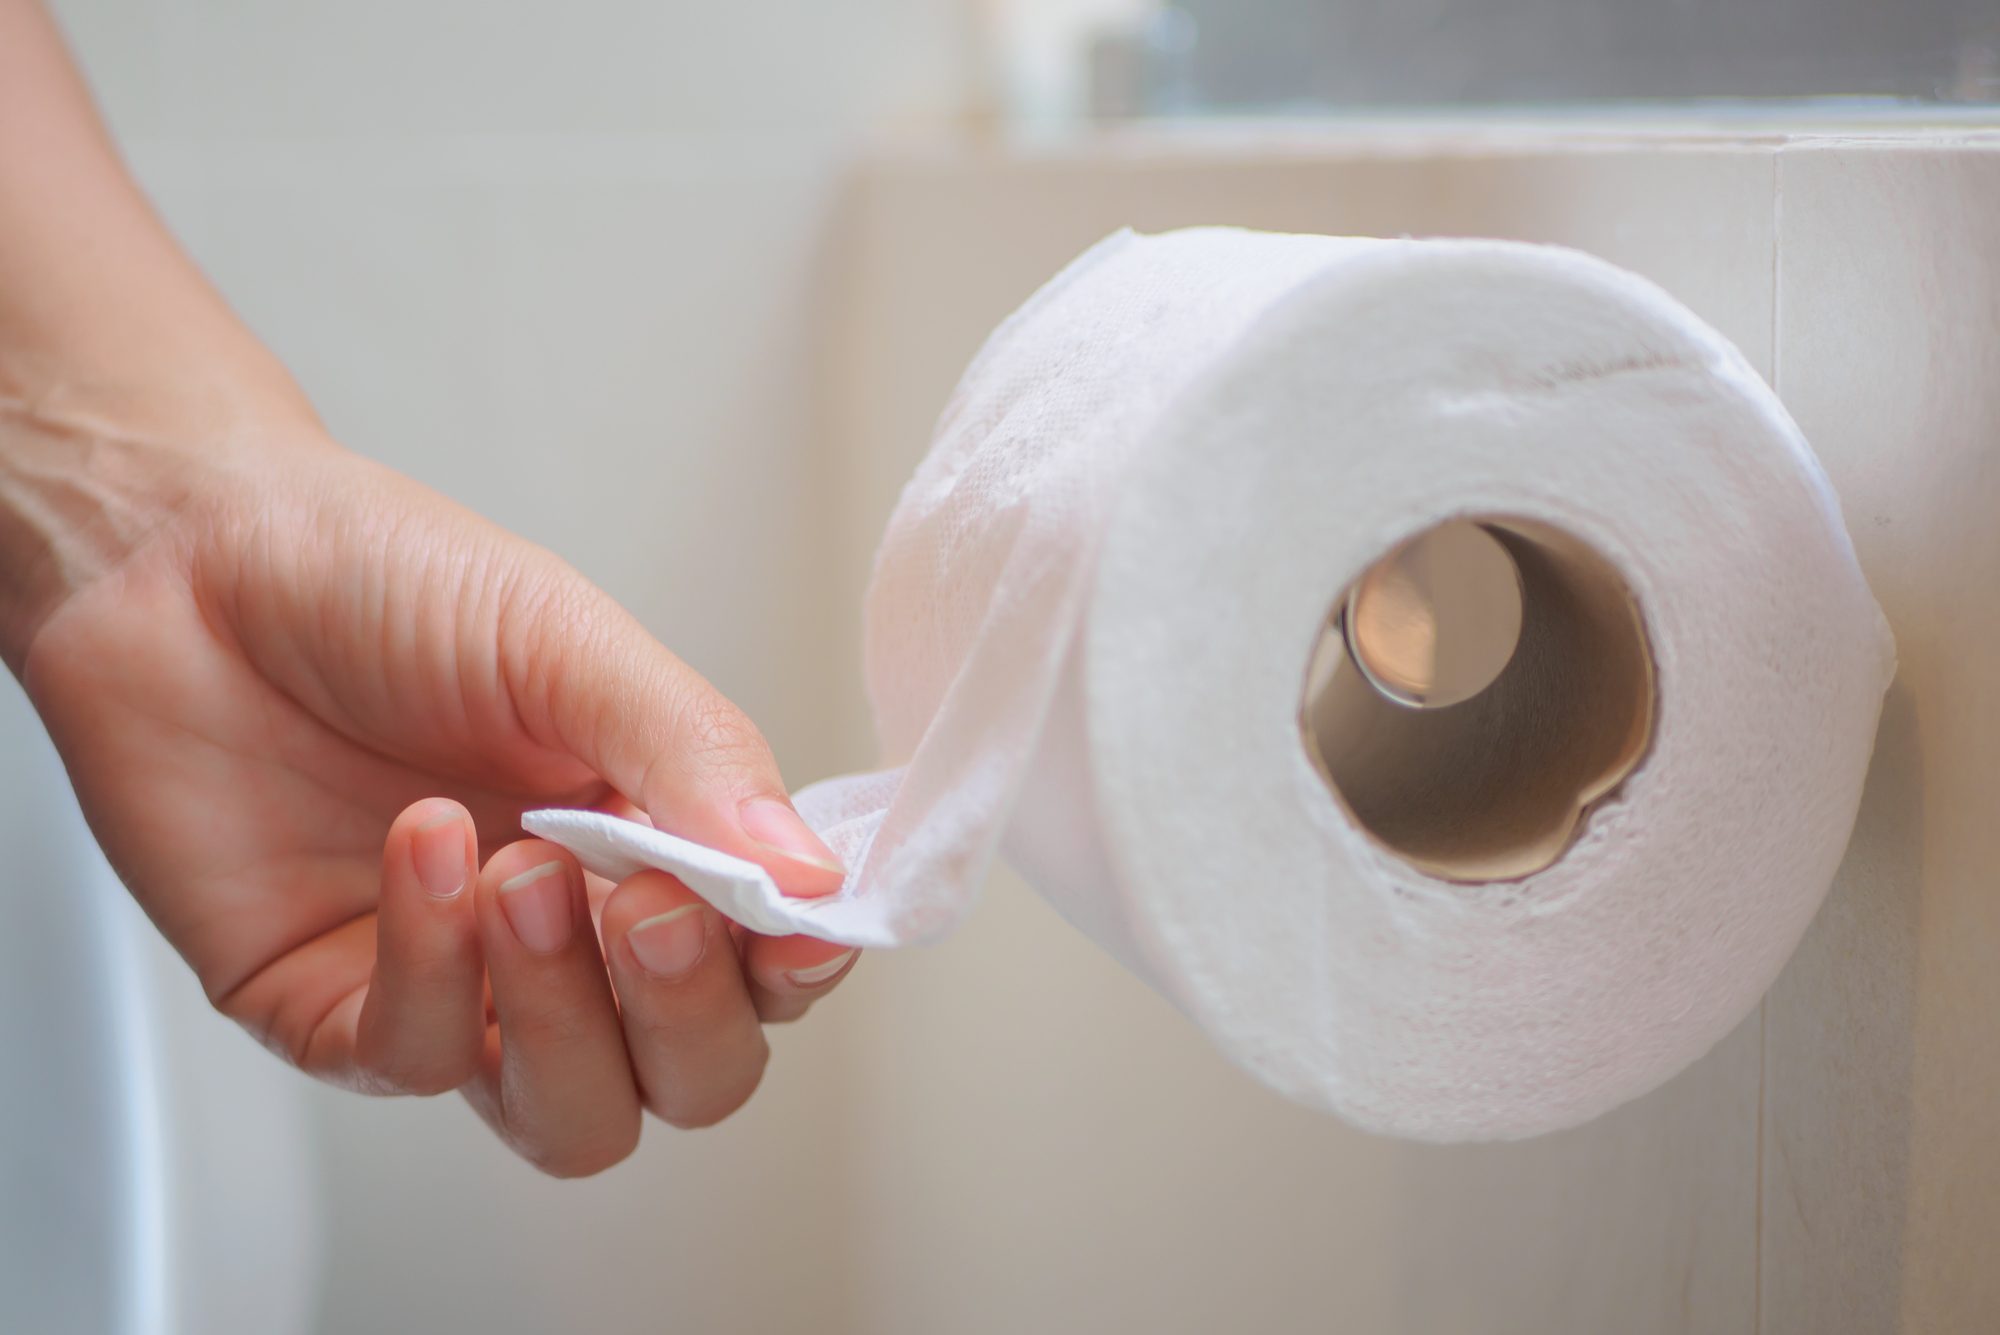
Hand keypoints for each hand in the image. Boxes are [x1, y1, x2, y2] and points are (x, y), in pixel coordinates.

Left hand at [14, 422, 858, 1175]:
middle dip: (687, 1012)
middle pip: (691, 1074)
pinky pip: (418, 1060)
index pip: (767, 963)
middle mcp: (571, 933)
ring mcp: (460, 984)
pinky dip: (432, 964)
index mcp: (653, 840)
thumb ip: (696, 758)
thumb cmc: (384, 578)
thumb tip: (815, 879)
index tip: (794, 931)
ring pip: (572, 1115)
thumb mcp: (570, 643)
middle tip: (649, 905)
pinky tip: (419, 845)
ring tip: (523, 877)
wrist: (184, 557)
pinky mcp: (336, 1013)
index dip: (794, 970)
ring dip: (566, 1017)